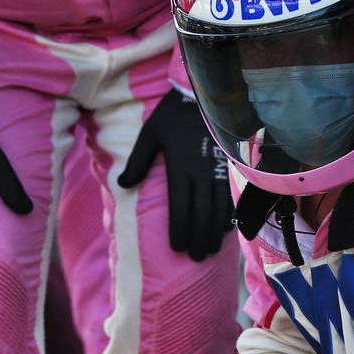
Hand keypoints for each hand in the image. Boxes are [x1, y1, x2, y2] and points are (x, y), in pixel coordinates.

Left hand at [119, 90, 232, 261]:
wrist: (205, 95)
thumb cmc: (172, 115)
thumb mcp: (150, 134)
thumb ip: (137, 161)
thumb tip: (122, 185)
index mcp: (180, 167)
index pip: (180, 206)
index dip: (180, 229)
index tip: (178, 248)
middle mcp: (201, 173)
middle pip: (201, 213)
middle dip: (199, 238)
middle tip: (196, 258)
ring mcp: (218, 170)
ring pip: (218, 208)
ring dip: (215, 232)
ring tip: (210, 250)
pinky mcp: (228, 166)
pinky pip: (230, 195)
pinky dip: (229, 215)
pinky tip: (226, 229)